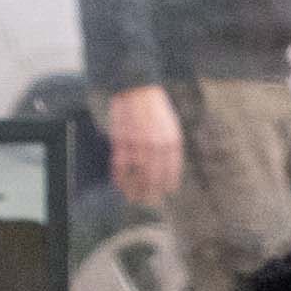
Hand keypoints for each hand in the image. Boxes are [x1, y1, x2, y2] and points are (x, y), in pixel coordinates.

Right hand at [102, 82, 186, 201]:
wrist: (137, 89)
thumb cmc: (154, 107)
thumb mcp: (171, 125)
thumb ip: (170, 145)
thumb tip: (169, 166)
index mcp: (171, 141)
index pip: (171, 170)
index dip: (168, 183)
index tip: (166, 192)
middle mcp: (156, 145)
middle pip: (154, 177)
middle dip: (151, 192)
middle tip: (149, 201)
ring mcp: (138, 144)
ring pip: (136, 175)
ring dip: (134, 189)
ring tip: (133, 198)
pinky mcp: (121, 141)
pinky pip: (120, 165)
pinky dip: (119, 177)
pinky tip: (120, 184)